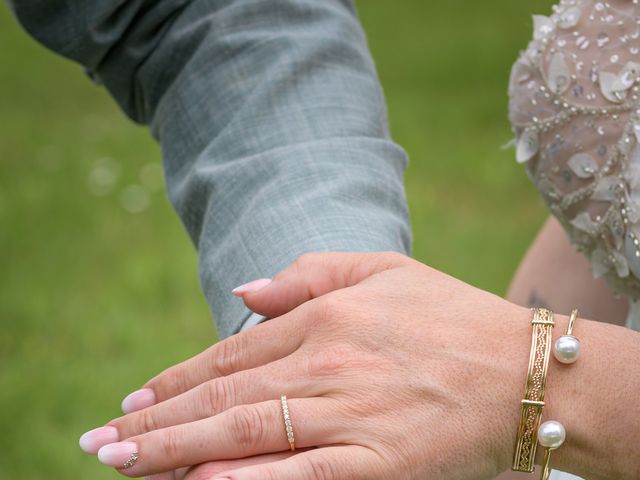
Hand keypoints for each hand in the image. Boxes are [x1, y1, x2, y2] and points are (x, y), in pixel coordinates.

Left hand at [81, 252, 532, 478]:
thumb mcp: (383, 269)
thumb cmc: (452, 316)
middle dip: (157, 420)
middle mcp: (329, 362)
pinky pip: (298, 476)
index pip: (233, 352)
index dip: (179, 377)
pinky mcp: (378, 464)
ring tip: (123, 463)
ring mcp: (351, 414)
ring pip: (245, 434)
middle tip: (102, 440)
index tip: (136, 398)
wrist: (528, 370)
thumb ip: (310, 272)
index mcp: (327, 316)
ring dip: (176, 451)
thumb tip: (243, 291)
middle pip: (225, 396)